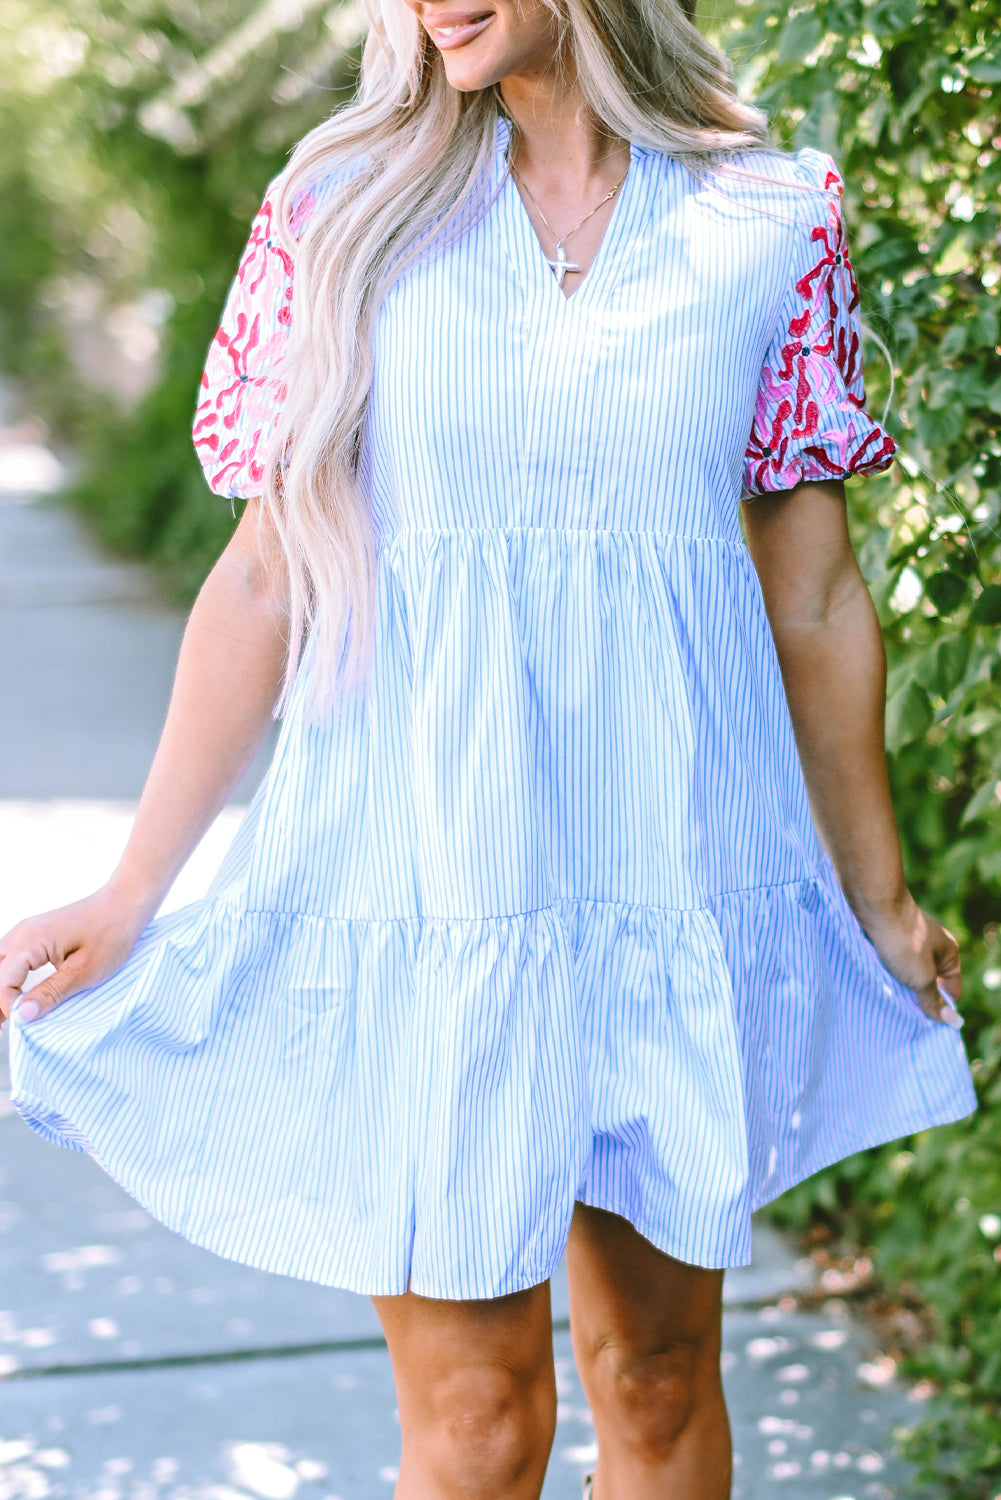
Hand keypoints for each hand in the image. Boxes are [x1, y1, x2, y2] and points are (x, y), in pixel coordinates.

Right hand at [0, 885, 151, 1028]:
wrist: (125, 905)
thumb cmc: (111, 934)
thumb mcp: (83, 971)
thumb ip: (50, 993)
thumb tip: (21, 1016)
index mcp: (29, 942)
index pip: (2, 983)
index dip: (9, 1008)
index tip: (24, 1026)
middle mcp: (21, 933)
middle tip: (6, 1025)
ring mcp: (27, 930)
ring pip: (0, 964)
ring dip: (2, 988)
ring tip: (9, 1014)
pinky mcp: (36, 932)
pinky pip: (12, 956)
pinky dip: (10, 976)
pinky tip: (17, 992)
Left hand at [855, 891, 962, 1027]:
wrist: (874, 905)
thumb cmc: (903, 941)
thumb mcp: (921, 977)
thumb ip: (934, 999)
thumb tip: (954, 1021)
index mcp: (948, 953)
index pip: (951, 989)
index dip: (940, 1006)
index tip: (926, 1023)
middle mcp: (932, 945)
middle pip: (928, 980)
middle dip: (916, 997)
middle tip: (904, 1015)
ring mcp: (910, 939)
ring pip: (907, 971)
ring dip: (898, 984)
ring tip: (888, 998)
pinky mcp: (889, 936)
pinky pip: (891, 960)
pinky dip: (886, 971)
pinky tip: (876, 981)